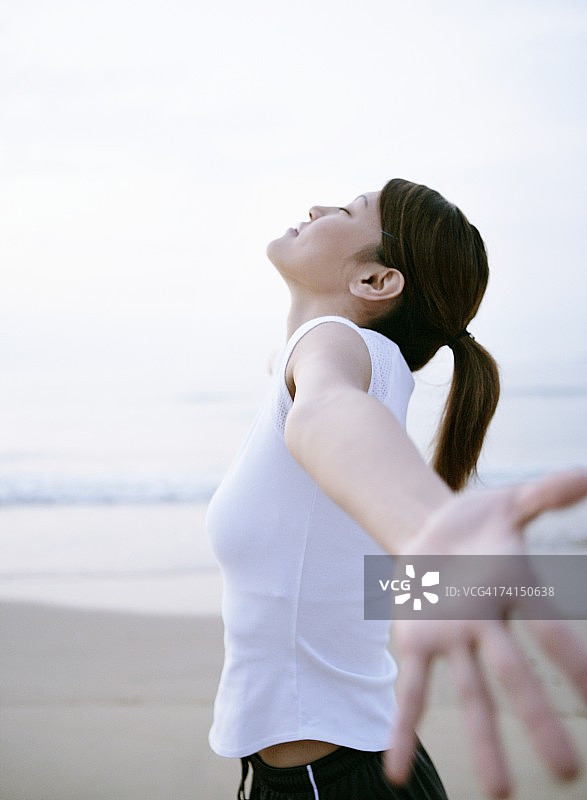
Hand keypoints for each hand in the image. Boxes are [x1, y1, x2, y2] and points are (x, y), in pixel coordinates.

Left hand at [384, 469, 586, 798]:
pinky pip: (412, 687)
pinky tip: (396, 769)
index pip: (549, 632)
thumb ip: (549, 493)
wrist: (431, 530)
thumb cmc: (481, 522)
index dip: (573, 661)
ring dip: (483, 739)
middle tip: (566, 770)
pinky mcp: (416, 642)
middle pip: (514, 675)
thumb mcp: (512, 501)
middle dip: (538, 719)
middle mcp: (487, 626)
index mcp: (514, 593)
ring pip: (469, 692)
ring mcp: (451, 639)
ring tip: (500, 791)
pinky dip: (404, 726)